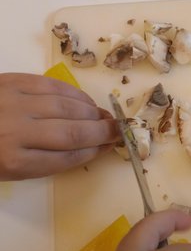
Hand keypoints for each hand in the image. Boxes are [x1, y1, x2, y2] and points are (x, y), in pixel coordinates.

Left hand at [0, 72, 119, 179]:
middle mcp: (15, 132)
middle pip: (72, 132)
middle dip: (102, 131)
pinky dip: (72, 93)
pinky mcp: (8, 81)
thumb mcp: (7, 168)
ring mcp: (12, 103)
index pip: (67, 158)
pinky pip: (50, 85)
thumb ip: (43, 160)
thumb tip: (88, 146)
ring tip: (103, 116)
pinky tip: (83, 100)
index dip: (95, 151)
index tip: (111, 147)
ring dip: (91, 112)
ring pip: (65, 106)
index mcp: (13, 161)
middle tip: (119, 130)